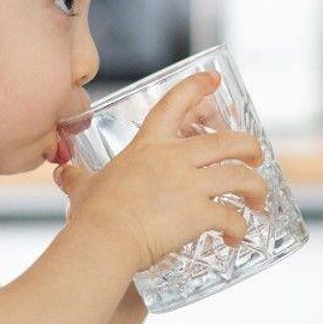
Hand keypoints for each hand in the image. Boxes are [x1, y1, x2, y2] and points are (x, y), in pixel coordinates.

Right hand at [54, 72, 266, 274]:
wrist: (103, 242)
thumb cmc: (92, 215)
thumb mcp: (83, 187)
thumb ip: (77, 177)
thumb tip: (63, 172)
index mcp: (148, 146)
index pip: (174, 104)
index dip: (197, 87)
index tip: (214, 81)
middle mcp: (175, 159)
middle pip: (228, 142)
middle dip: (250, 147)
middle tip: (256, 157)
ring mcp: (190, 185)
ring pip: (241, 178)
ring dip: (257, 188)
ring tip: (259, 201)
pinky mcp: (200, 214)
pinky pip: (232, 217)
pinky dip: (240, 227)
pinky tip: (236, 237)